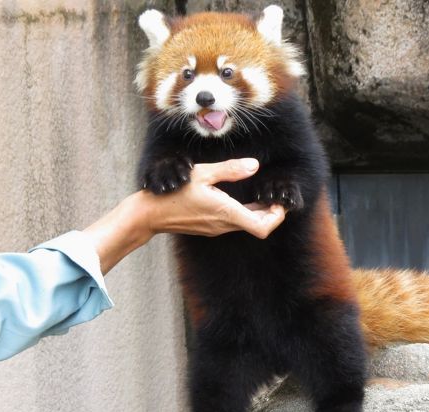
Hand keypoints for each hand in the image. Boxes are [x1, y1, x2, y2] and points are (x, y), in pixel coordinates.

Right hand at [145, 159, 285, 238]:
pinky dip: (245, 214)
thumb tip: (254, 165)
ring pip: (247, 225)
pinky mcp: (211, 228)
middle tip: (274, 198)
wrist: (151, 214)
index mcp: (226, 213)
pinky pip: (235, 223)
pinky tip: (243, 202)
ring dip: (258, 214)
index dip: (276, 217)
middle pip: (259, 227)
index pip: (262, 227)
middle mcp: (224, 225)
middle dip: (271, 214)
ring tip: (262, 197)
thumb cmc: (174, 191)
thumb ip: (230, 169)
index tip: (277, 203)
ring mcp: (217, 229)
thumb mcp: (203, 174)